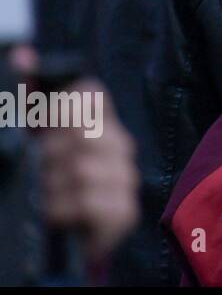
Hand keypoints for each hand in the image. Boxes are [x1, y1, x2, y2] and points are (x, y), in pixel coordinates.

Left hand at [40, 78, 138, 261]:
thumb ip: (30, 98)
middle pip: (85, 131)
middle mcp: (118, 145)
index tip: (42, 127)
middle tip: (41, 170)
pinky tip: (59, 215)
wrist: (54, 239)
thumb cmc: (43, 184)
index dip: (61, 107)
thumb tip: (22, 55)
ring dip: (53, 187)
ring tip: (46, 196)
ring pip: (85, 169)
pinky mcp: (124, 212)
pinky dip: (65, 210)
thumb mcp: (32, 138)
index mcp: (97, 122)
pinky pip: (92, 202)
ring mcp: (125, 178)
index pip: (91, 93)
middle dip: (50, 154)